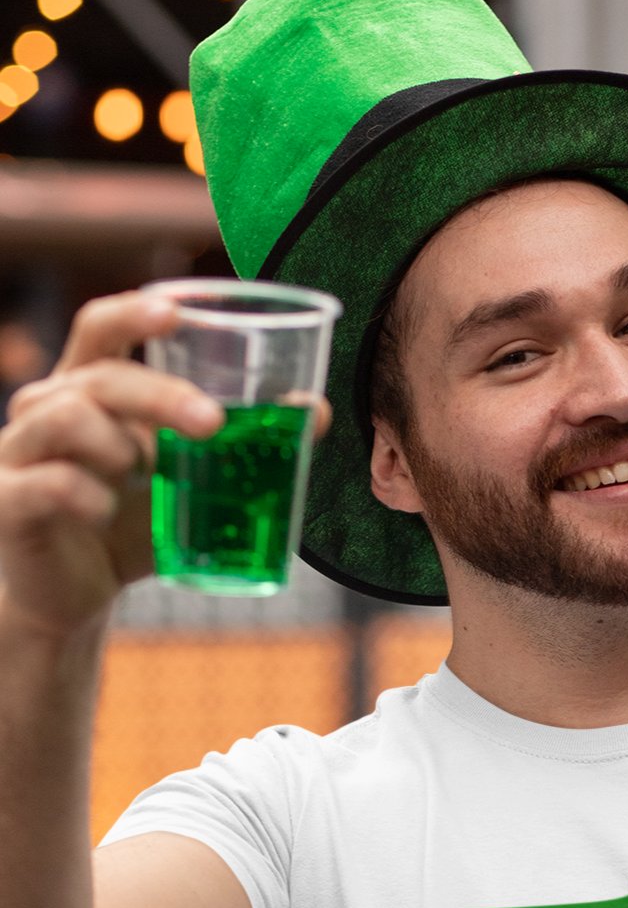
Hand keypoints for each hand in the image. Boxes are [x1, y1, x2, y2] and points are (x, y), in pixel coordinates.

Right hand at [0, 290, 222, 635]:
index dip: (134, 312)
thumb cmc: (131, 527)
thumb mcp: (188, 484)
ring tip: (138, 479)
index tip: (177, 311)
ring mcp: (18, 449)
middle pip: (101, 376)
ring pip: (68, 419)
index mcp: (87, 387)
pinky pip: (50, 483)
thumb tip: (316, 412)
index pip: (100, 327)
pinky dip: (87, 496)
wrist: (78, 596)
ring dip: (120, 449)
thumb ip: (237, 447)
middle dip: (162, 395)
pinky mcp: (6, 498)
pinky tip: (103, 513)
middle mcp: (45, 406)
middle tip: (214, 424)